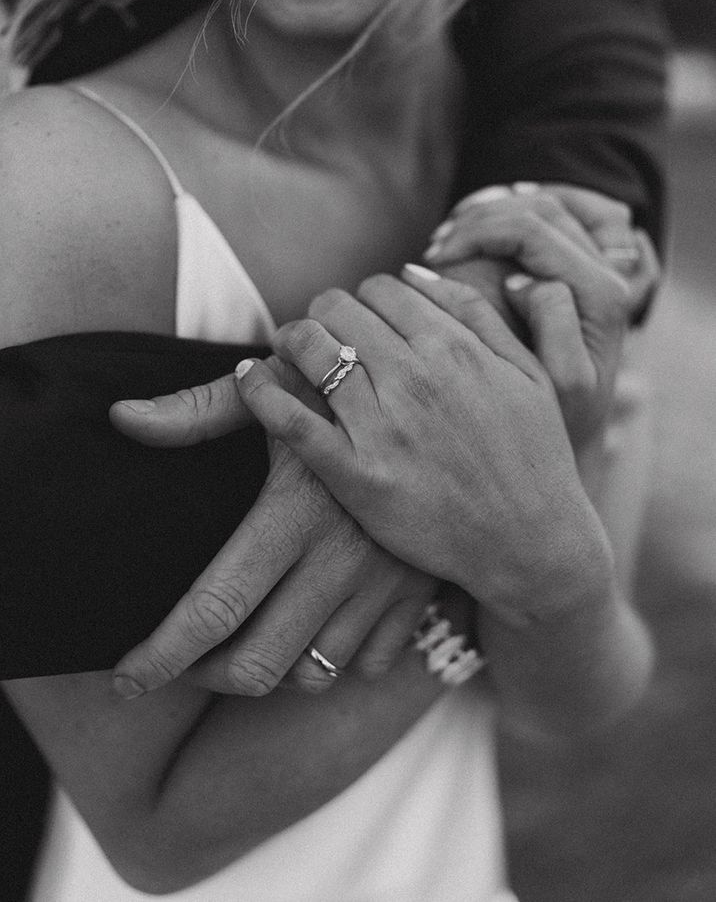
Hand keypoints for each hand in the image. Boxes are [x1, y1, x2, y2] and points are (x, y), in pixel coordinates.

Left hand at [110, 365, 436, 698]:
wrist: (441, 396)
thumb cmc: (344, 387)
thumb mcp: (273, 390)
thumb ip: (197, 410)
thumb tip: (123, 418)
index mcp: (296, 509)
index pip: (215, 608)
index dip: (161, 656)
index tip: (125, 679)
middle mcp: (344, 557)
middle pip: (259, 664)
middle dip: (203, 676)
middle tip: (181, 659)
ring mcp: (387, 583)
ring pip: (313, 674)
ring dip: (269, 670)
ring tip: (243, 639)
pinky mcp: (421, 592)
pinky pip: (368, 663)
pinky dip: (332, 659)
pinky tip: (309, 626)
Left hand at [234, 272, 614, 624]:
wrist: (533, 545)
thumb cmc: (534, 457)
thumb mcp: (530, 372)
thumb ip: (476, 312)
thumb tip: (414, 271)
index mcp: (455, 348)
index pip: (381, 287)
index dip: (364, 298)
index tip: (362, 320)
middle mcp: (415, 378)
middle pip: (337, 309)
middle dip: (325, 315)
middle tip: (323, 335)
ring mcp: (383, 426)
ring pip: (309, 349)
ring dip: (292, 343)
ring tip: (291, 354)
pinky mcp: (356, 475)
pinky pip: (290, 419)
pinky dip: (259, 392)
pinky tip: (249, 379)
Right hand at [423, 182, 659, 443]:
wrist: (573, 435)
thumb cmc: (558, 418)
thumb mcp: (562, 382)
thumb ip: (552, 324)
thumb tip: (522, 281)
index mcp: (601, 294)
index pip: (531, 228)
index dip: (477, 232)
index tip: (435, 258)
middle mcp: (610, 272)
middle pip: (541, 205)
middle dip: (481, 216)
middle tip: (436, 246)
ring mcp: (603, 265)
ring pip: (548, 201)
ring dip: (496, 208)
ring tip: (450, 235)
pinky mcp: (590, 268)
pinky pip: (558, 213)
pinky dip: (517, 206)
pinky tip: (478, 224)